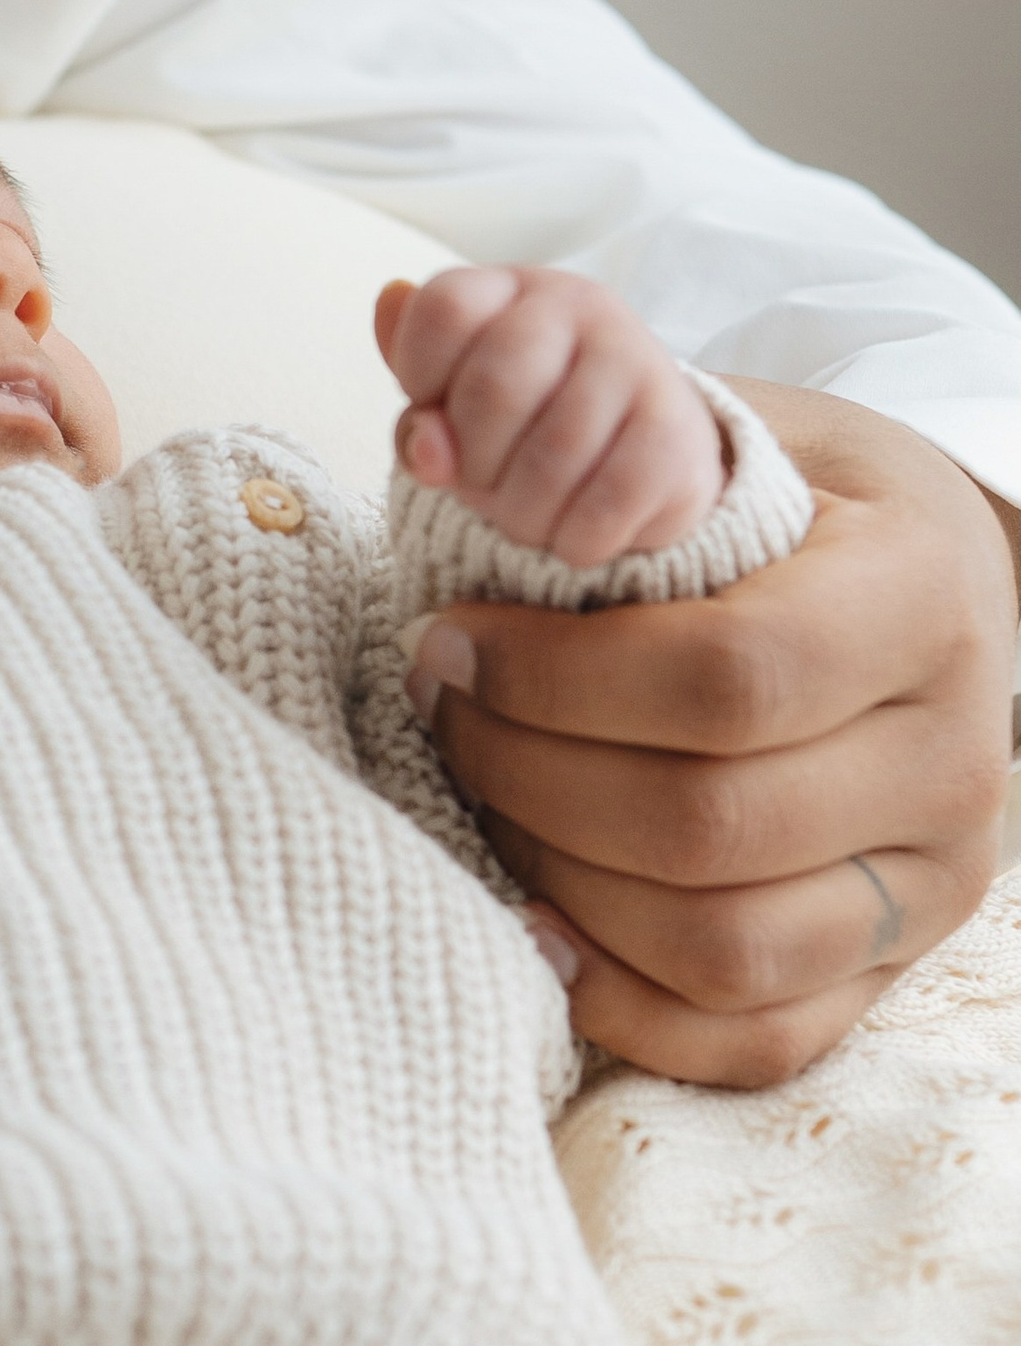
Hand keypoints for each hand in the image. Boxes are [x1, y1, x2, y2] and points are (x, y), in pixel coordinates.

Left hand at [377, 267, 722, 563]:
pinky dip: (573, 541)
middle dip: (473, 464)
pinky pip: (605, 505)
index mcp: (512, 290)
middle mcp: (581, 307)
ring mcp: (637, 362)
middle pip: (494, 388)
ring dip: (521, 515)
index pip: (444, 311)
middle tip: (483, 488)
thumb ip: (420, 421)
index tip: (437, 418)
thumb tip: (425, 450)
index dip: (420, 379)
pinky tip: (572, 536)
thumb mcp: (458, 407)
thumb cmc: (526, 426)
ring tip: (524, 519)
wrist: (647, 450)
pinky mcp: (678, 433)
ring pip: (551, 458)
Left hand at [403, 379, 1017, 1081]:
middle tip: (438, 706)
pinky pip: (753, 1032)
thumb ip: (570, 378)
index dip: (556, 675)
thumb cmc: (794, 493)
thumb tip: (389, 314)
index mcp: (922, 600)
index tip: (446, 632)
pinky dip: (627, 1001)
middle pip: (710, 821)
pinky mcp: (891, 966)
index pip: (727, 676)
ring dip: (561, 878)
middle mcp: (956, 756)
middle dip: (531, 771)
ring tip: (478, 790)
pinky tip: (529, 920)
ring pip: (726, 941)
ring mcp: (933, 880)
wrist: (927, 581)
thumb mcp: (718, 413)